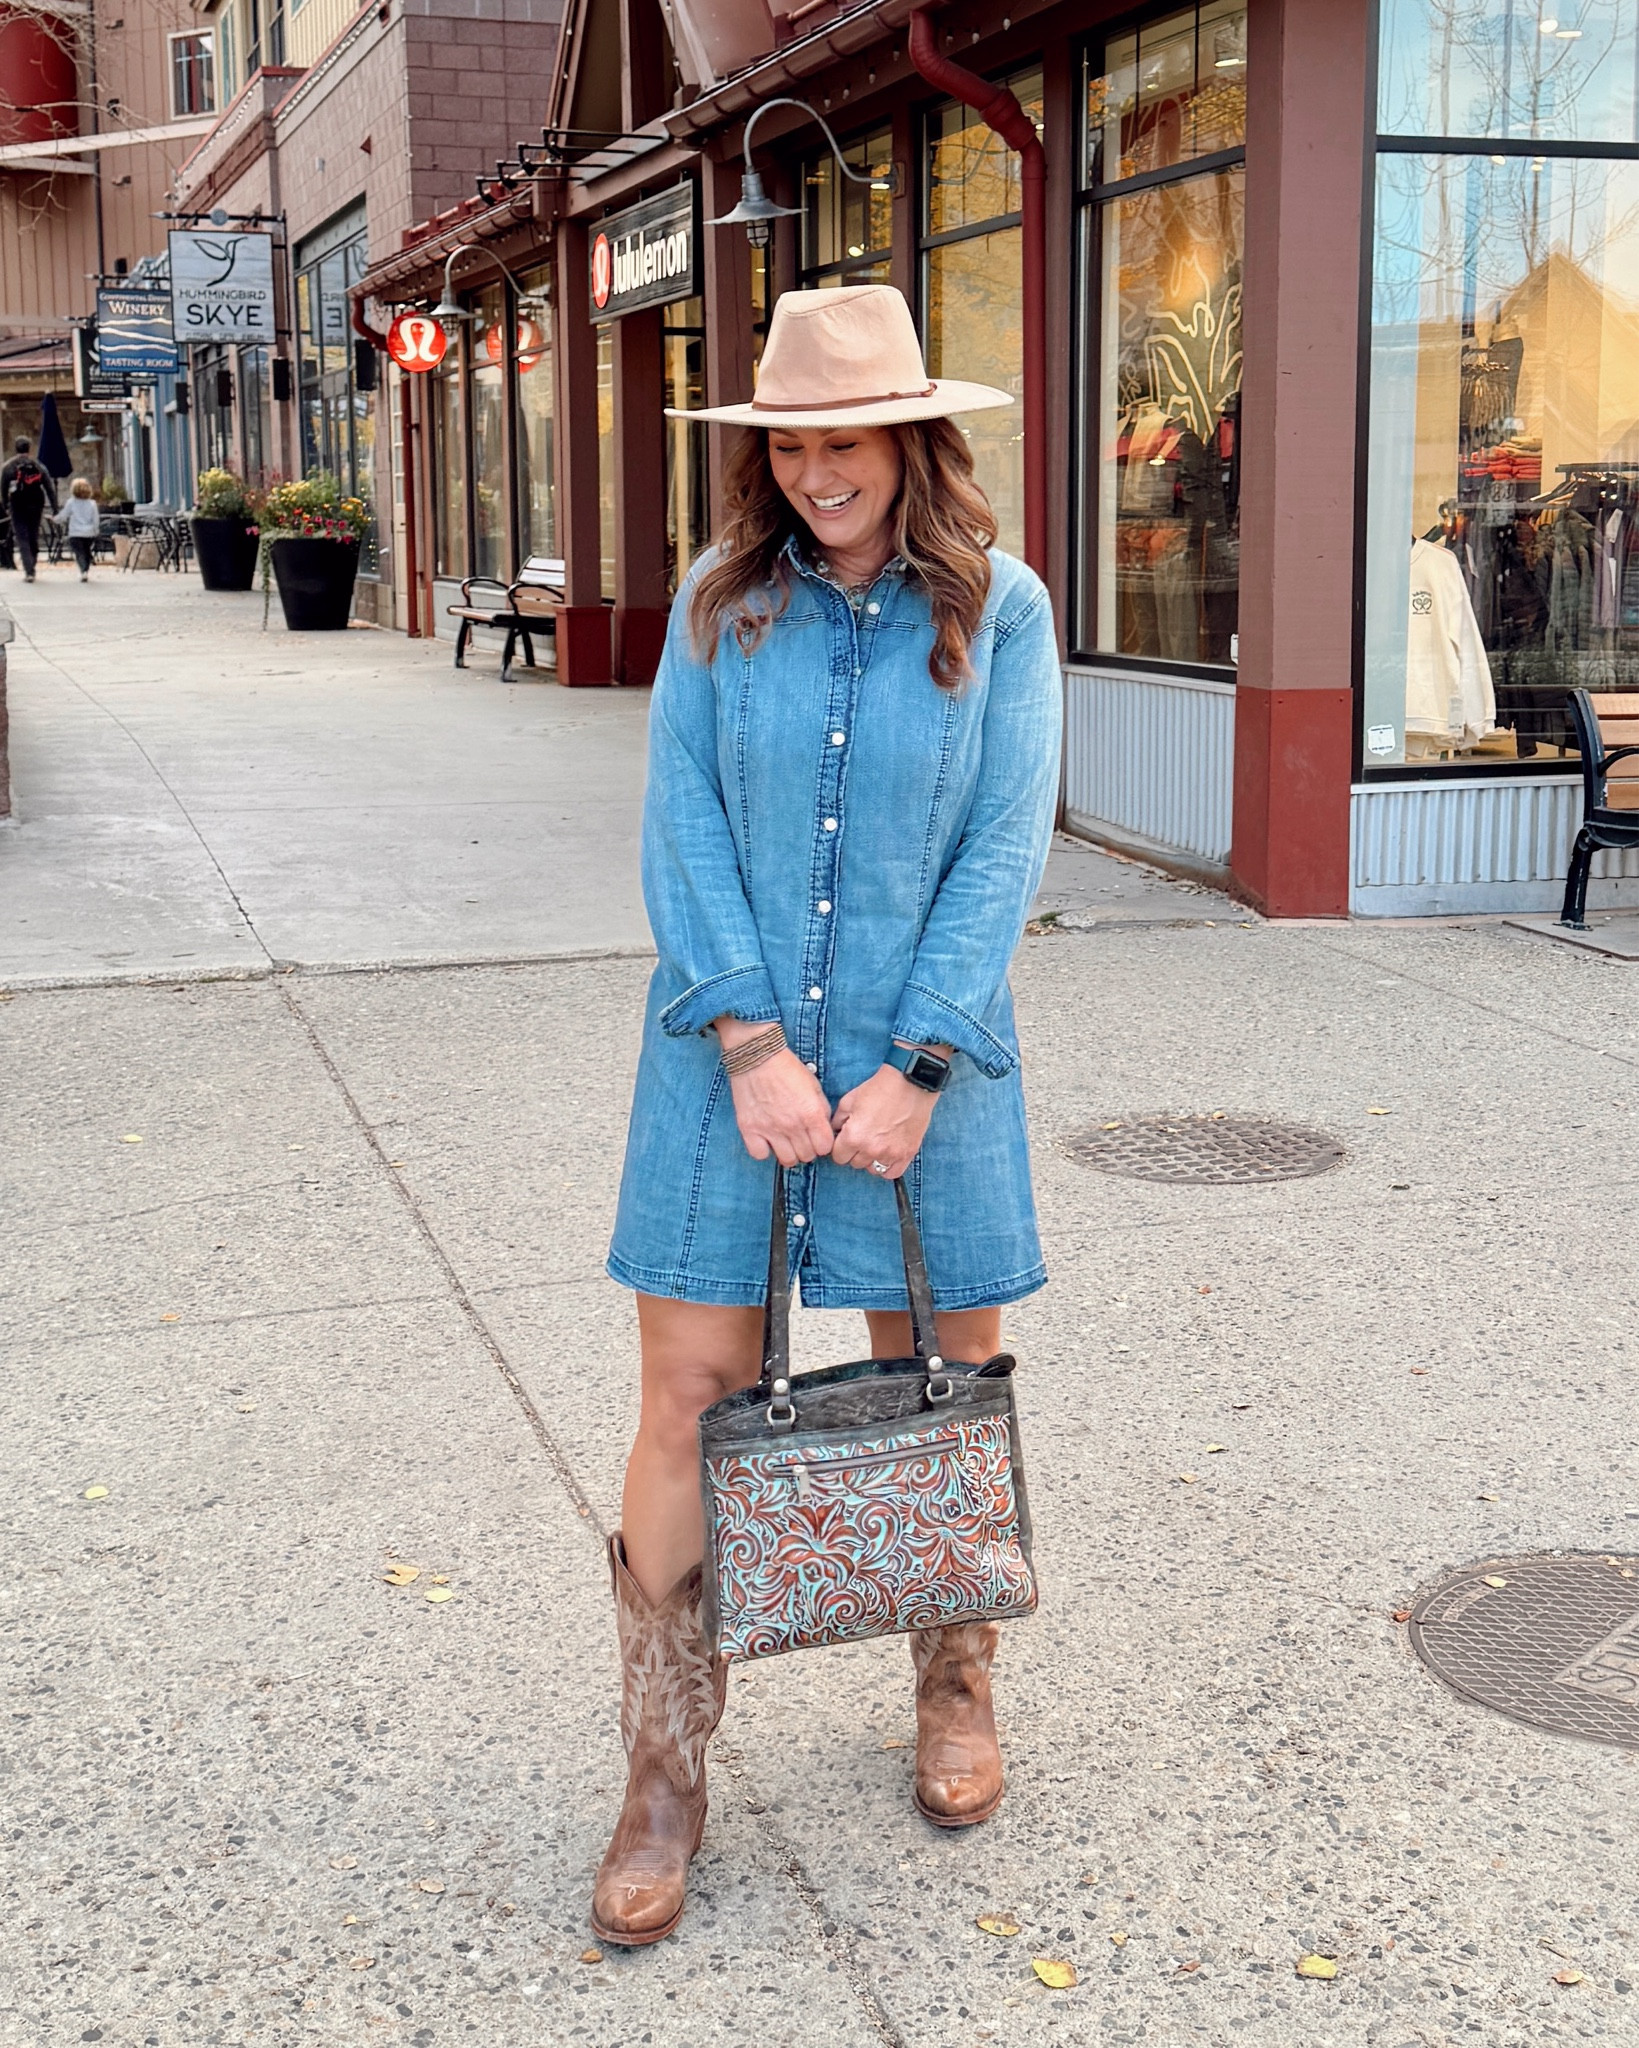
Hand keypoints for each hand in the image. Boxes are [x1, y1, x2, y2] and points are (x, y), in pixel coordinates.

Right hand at [716, 1018, 833, 1166]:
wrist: (756, 1056)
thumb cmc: (787, 1068)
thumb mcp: (814, 1086)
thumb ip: (821, 1109)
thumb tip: (823, 1128)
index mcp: (811, 1114)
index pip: (825, 1147)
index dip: (823, 1143)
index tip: (817, 1137)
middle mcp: (792, 1125)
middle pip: (807, 1156)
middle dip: (808, 1148)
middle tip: (801, 1137)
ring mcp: (770, 1129)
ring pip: (787, 1160)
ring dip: (789, 1153)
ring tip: (786, 1141)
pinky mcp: (749, 1129)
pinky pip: (760, 1155)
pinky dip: (764, 1151)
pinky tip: (767, 1140)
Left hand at [830, 1065, 937, 1179]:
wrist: (909, 1083)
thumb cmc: (879, 1089)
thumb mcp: (849, 1100)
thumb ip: (837, 1120)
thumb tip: (834, 1132)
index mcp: (853, 1136)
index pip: (838, 1157)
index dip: (840, 1147)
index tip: (846, 1140)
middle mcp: (870, 1149)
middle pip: (855, 1164)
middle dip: (855, 1152)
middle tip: (862, 1138)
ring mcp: (890, 1153)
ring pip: (872, 1170)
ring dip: (871, 1160)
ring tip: (876, 1144)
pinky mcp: (907, 1154)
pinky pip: (892, 1173)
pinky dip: (888, 1167)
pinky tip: (887, 1155)